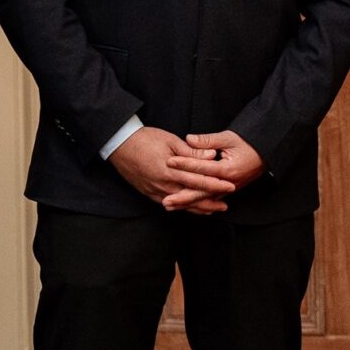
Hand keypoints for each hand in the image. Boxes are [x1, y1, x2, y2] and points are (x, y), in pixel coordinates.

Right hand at [109, 126, 227, 211]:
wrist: (119, 144)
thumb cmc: (145, 139)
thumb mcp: (170, 141)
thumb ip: (191, 152)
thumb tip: (211, 157)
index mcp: (170, 171)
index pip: (198, 181)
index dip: (216, 185)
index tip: (230, 187)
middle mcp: (163, 184)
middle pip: (191, 198)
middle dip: (209, 203)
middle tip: (225, 207)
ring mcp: (155, 191)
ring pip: (180, 204)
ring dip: (197, 208)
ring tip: (212, 210)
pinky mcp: (148, 193)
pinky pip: (168, 204)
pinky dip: (181, 207)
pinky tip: (189, 208)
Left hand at [171, 130, 264, 213]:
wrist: (266, 152)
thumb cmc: (248, 143)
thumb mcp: (229, 137)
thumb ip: (208, 140)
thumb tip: (189, 139)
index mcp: (228, 169)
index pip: (202, 168)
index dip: (184, 164)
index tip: (169, 162)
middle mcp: (229, 183)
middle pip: (202, 192)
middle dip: (182, 196)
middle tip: (166, 199)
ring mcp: (229, 189)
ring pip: (205, 199)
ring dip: (187, 203)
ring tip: (170, 205)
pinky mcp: (229, 190)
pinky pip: (211, 199)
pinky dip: (198, 204)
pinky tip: (185, 206)